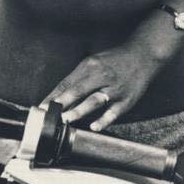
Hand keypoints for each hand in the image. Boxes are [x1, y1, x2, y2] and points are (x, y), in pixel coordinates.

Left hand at [41, 42, 161, 131]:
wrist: (143, 56)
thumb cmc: (114, 60)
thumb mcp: (94, 61)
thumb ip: (78, 77)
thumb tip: (59, 95)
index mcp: (90, 66)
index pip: (67, 82)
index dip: (53, 96)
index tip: (41, 107)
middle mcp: (101, 76)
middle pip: (78, 90)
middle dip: (62, 102)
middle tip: (49, 113)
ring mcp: (114, 89)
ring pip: (94, 101)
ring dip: (79, 111)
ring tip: (66, 119)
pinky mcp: (126, 100)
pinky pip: (113, 112)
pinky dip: (104, 120)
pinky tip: (94, 127)